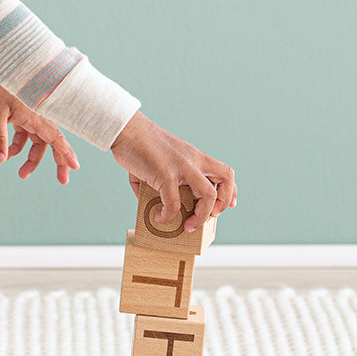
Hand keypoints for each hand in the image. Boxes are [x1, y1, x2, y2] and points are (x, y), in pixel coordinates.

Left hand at [0, 70, 79, 184]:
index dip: (65, 153)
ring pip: (37, 139)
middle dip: (56, 161)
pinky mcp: (19, 110)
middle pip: (51, 141)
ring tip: (21, 173)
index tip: (74, 167)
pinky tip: (8, 153)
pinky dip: (18, 144)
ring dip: (31, 156)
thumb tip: (0, 159)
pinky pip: (25, 132)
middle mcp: (36, 114)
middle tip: (63, 181)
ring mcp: (28, 112)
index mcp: (34, 114)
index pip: (55, 138)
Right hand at [111, 111, 236, 231]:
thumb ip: (159, 181)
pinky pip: (174, 203)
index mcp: (194, 156)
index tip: (227, 206)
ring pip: (208, 195)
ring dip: (201, 216)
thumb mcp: (159, 161)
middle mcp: (193, 160)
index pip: (224, 172)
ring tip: (188, 226)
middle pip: (226, 178)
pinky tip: (159, 217)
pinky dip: (168, 215)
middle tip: (210, 216)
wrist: (127, 129)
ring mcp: (182, 167)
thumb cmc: (138, 144)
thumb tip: (150, 201)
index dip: (230, 191)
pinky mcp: (166, 174)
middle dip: (222, 203)